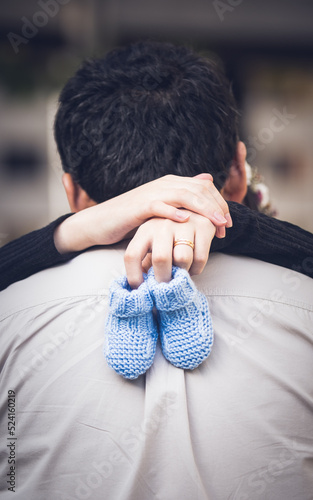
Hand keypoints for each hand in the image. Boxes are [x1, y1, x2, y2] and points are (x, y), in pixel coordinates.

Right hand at [54, 174, 230, 252]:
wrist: (101, 222)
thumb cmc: (133, 219)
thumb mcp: (162, 208)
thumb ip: (183, 197)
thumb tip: (207, 179)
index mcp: (171, 184)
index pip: (204, 186)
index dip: (219, 203)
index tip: (227, 224)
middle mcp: (164, 184)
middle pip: (199, 189)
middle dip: (217, 207)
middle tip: (226, 226)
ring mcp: (151, 193)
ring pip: (184, 195)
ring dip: (203, 209)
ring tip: (216, 224)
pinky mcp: (138, 206)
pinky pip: (159, 205)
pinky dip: (173, 212)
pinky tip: (185, 221)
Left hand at [124, 211, 215, 287]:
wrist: (195, 211)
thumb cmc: (169, 236)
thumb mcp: (153, 244)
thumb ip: (145, 263)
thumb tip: (139, 289)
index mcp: (145, 230)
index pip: (132, 255)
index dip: (134, 276)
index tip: (141, 289)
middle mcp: (163, 225)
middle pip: (161, 259)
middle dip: (163, 278)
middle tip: (165, 286)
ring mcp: (184, 224)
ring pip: (183, 259)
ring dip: (182, 273)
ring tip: (180, 274)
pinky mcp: (203, 227)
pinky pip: (200, 258)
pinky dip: (196, 270)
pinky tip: (192, 268)